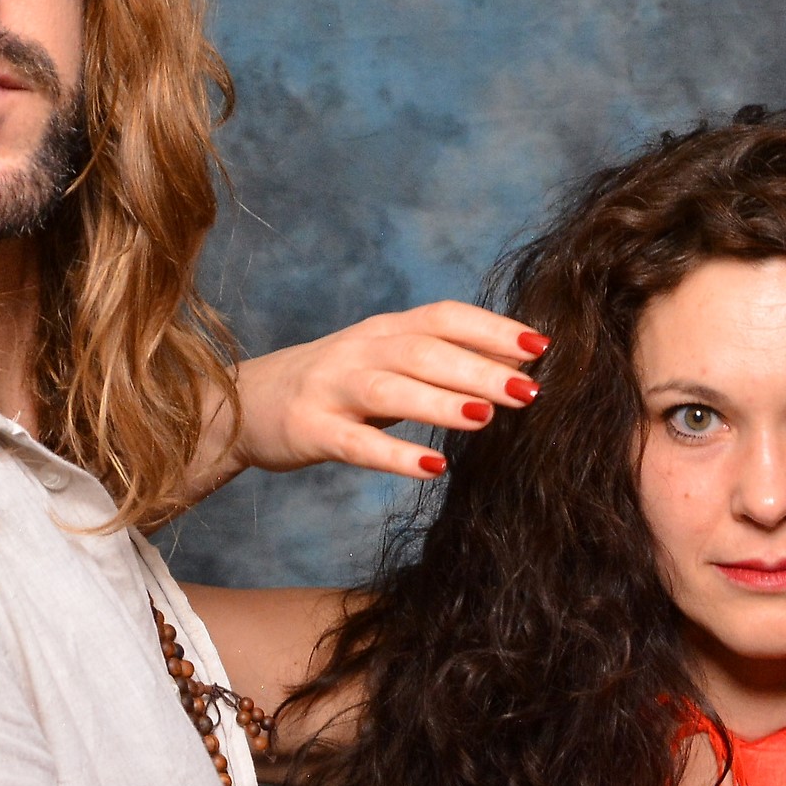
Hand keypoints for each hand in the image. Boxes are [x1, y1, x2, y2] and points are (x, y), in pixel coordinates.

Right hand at [228, 303, 546, 485]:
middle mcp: (360, 350)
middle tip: (531, 390)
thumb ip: (443, 360)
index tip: (543, 346)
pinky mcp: (310, 430)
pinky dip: (394, 456)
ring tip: (486, 417)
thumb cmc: (334, 385)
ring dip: (440, 402)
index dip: (493, 328)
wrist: (242, 403)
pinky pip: (355, 443)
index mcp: (385, 330)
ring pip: (390, 389)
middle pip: (424, 350)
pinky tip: (432, 469)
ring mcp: (331, 388)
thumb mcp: (386, 362)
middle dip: (480, 369)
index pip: (444, 316)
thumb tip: (520, 362)